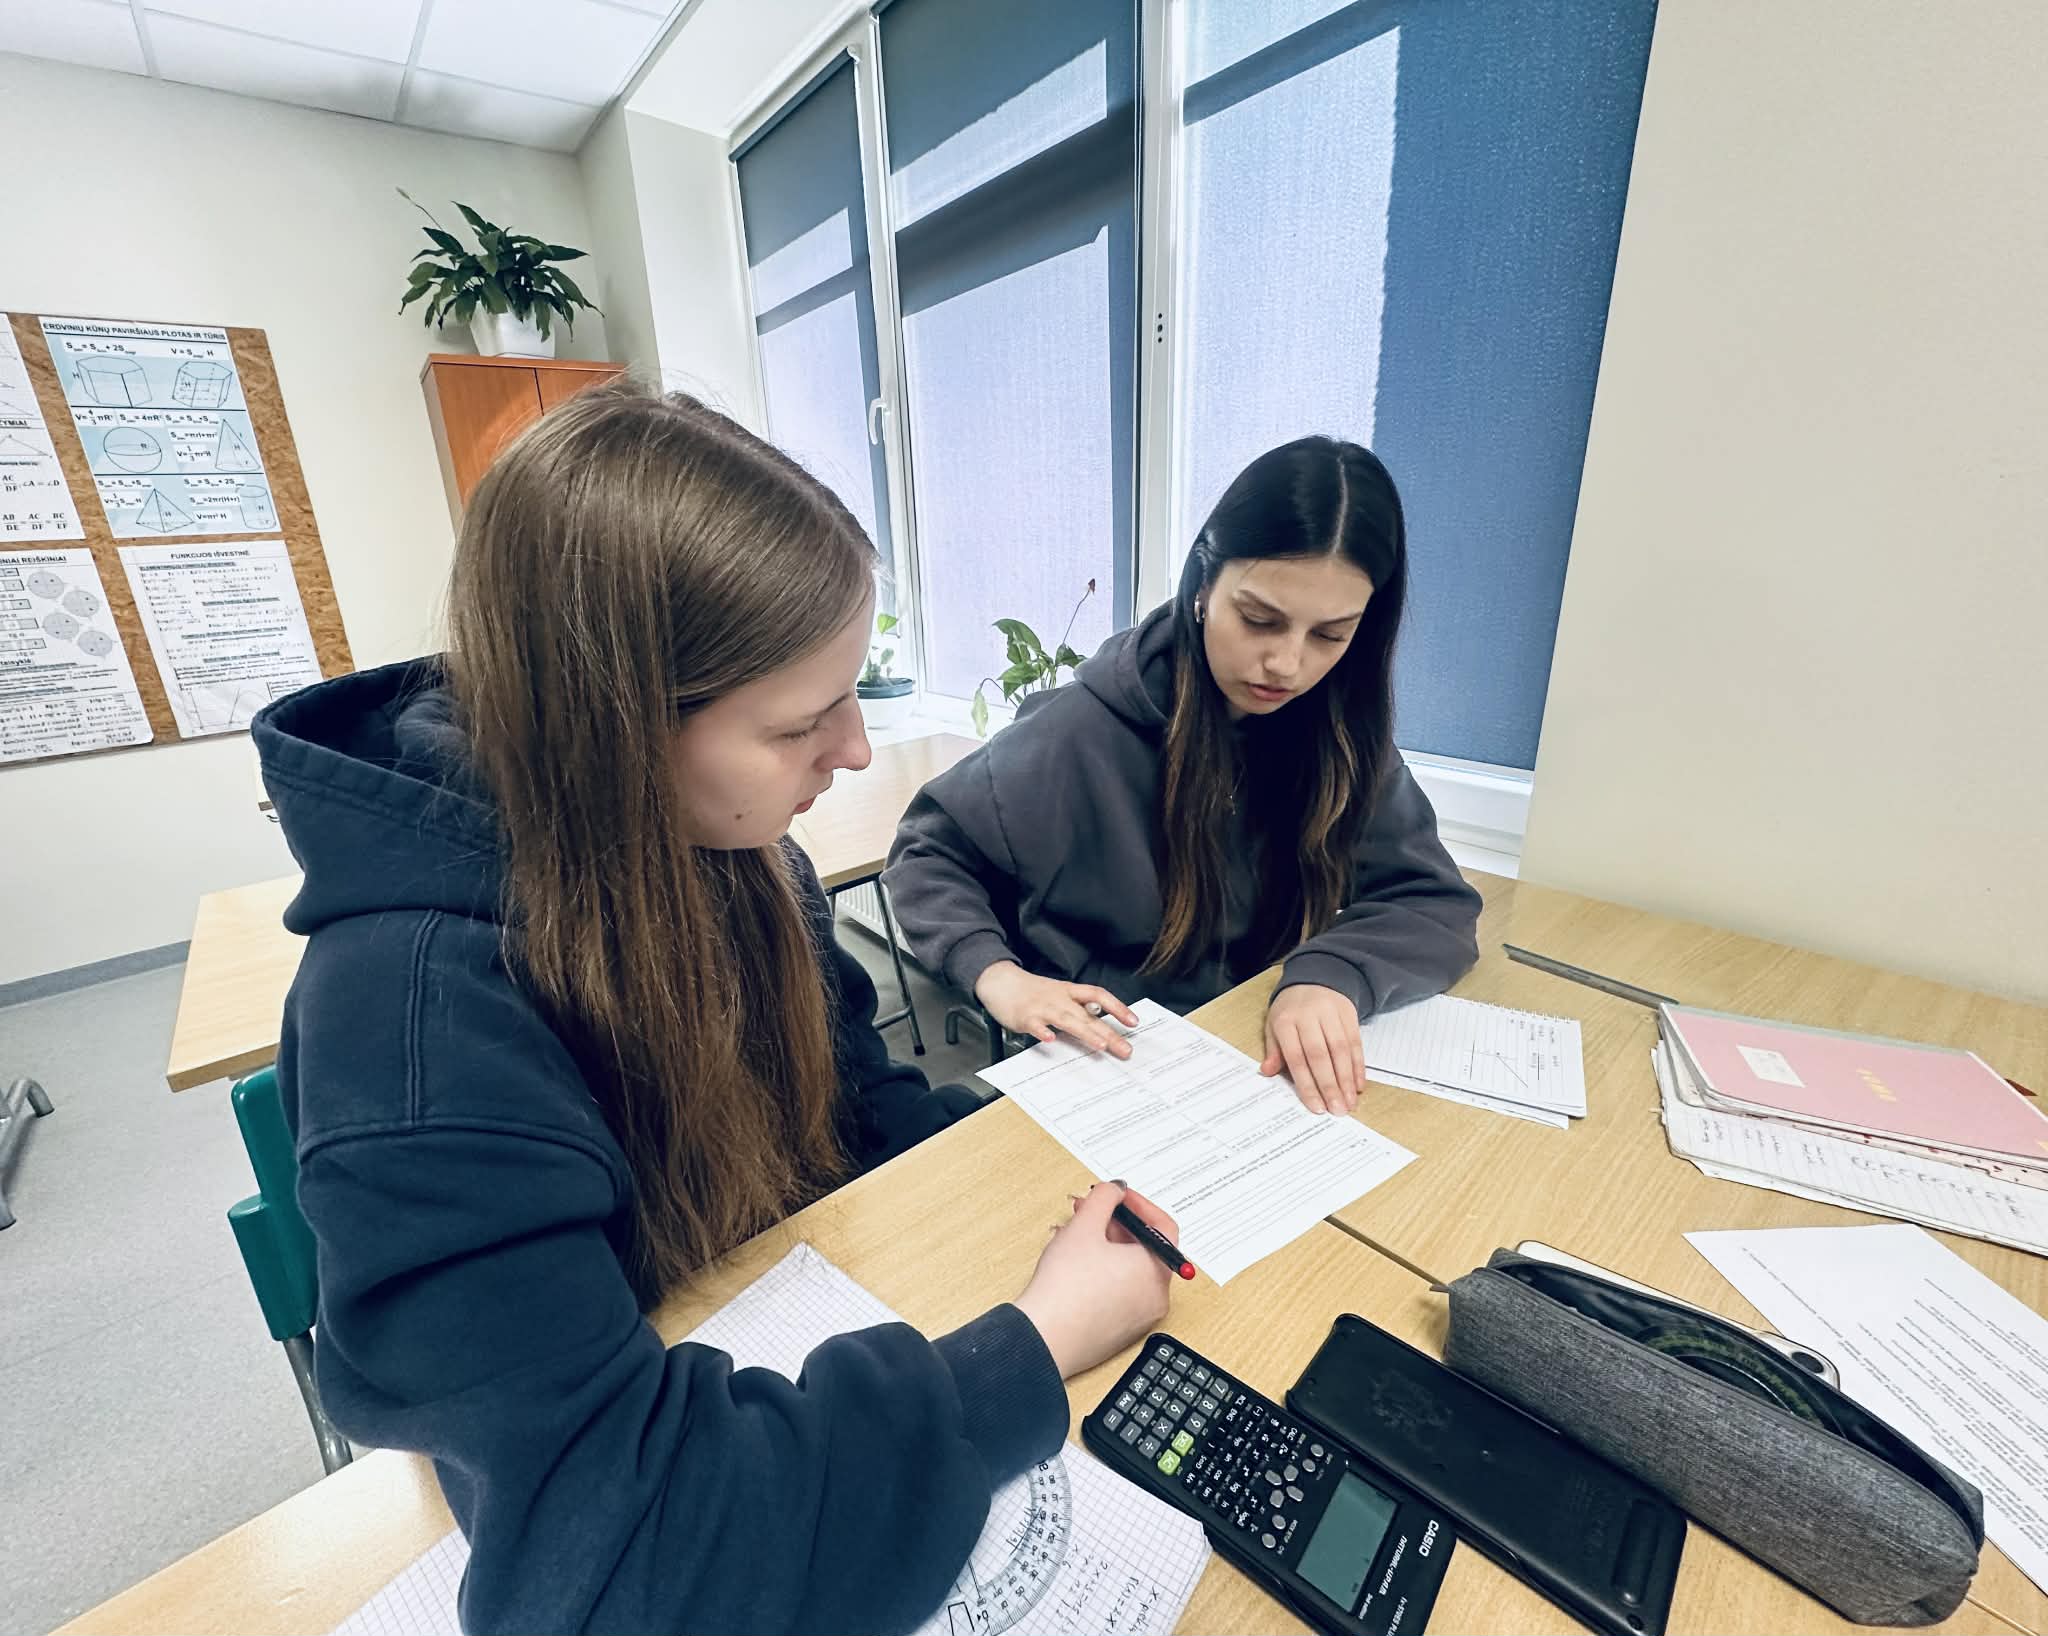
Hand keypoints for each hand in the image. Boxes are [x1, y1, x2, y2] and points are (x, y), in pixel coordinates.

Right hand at [975, 961, 1136, 1058]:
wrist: (1001, 981)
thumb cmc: (1033, 992)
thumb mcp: (1060, 995)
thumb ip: (1078, 1010)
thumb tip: (1102, 1028)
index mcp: (1070, 992)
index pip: (1099, 995)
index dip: (1118, 1007)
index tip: (1133, 1022)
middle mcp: (1060, 999)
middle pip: (1088, 1015)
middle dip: (1108, 1033)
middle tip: (1125, 1050)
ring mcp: (1043, 1008)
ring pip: (1067, 1020)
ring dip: (1085, 1032)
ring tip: (1100, 1045)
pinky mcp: (1025, 1017)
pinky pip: (1036, 1025)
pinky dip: (1043, 1032)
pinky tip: (1051, 1040)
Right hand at [1014, 1183, 1177, 1376]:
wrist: (1044, 1337)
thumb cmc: (1066, 1287)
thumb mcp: (1085, 1226)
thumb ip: (1105, 1198)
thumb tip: (1116, 1190)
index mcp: (1156, 1270)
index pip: (1163, 1227)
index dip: (1138, 1205)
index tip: (1117, 1196)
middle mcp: (1155, 1296)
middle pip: (1144, 1247)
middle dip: (1115, 1223)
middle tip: (1090, 1210)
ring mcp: (1138, 1317)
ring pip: (1128, 1269)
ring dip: (1105, 1245)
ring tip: (1073, 1235)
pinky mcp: (1118, 1331)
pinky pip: (1118, 1291)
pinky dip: (1102, 1272)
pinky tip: (1073, 1264)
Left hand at [1260, 983, 1365, 1114]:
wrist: (1315, 976)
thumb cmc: (1291, 1008)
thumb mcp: (1274, 1024)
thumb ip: (1273, 1050)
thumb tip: (1267, 1072)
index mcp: (1285, 1021)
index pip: (1296, 1058)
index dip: (1307, 1084)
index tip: (1316, 1107)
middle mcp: (1308, 1016)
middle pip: (1320, 1056)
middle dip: (1330, 1086)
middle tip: (1337, 1110)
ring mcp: (1330, 1014)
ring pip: (1341, 1050)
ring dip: (1347, 1080)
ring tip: (1349, 1102)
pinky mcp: (1348, 1013)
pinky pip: (1355, 1042)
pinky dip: (1358, 1065)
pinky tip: (1359, 1083)